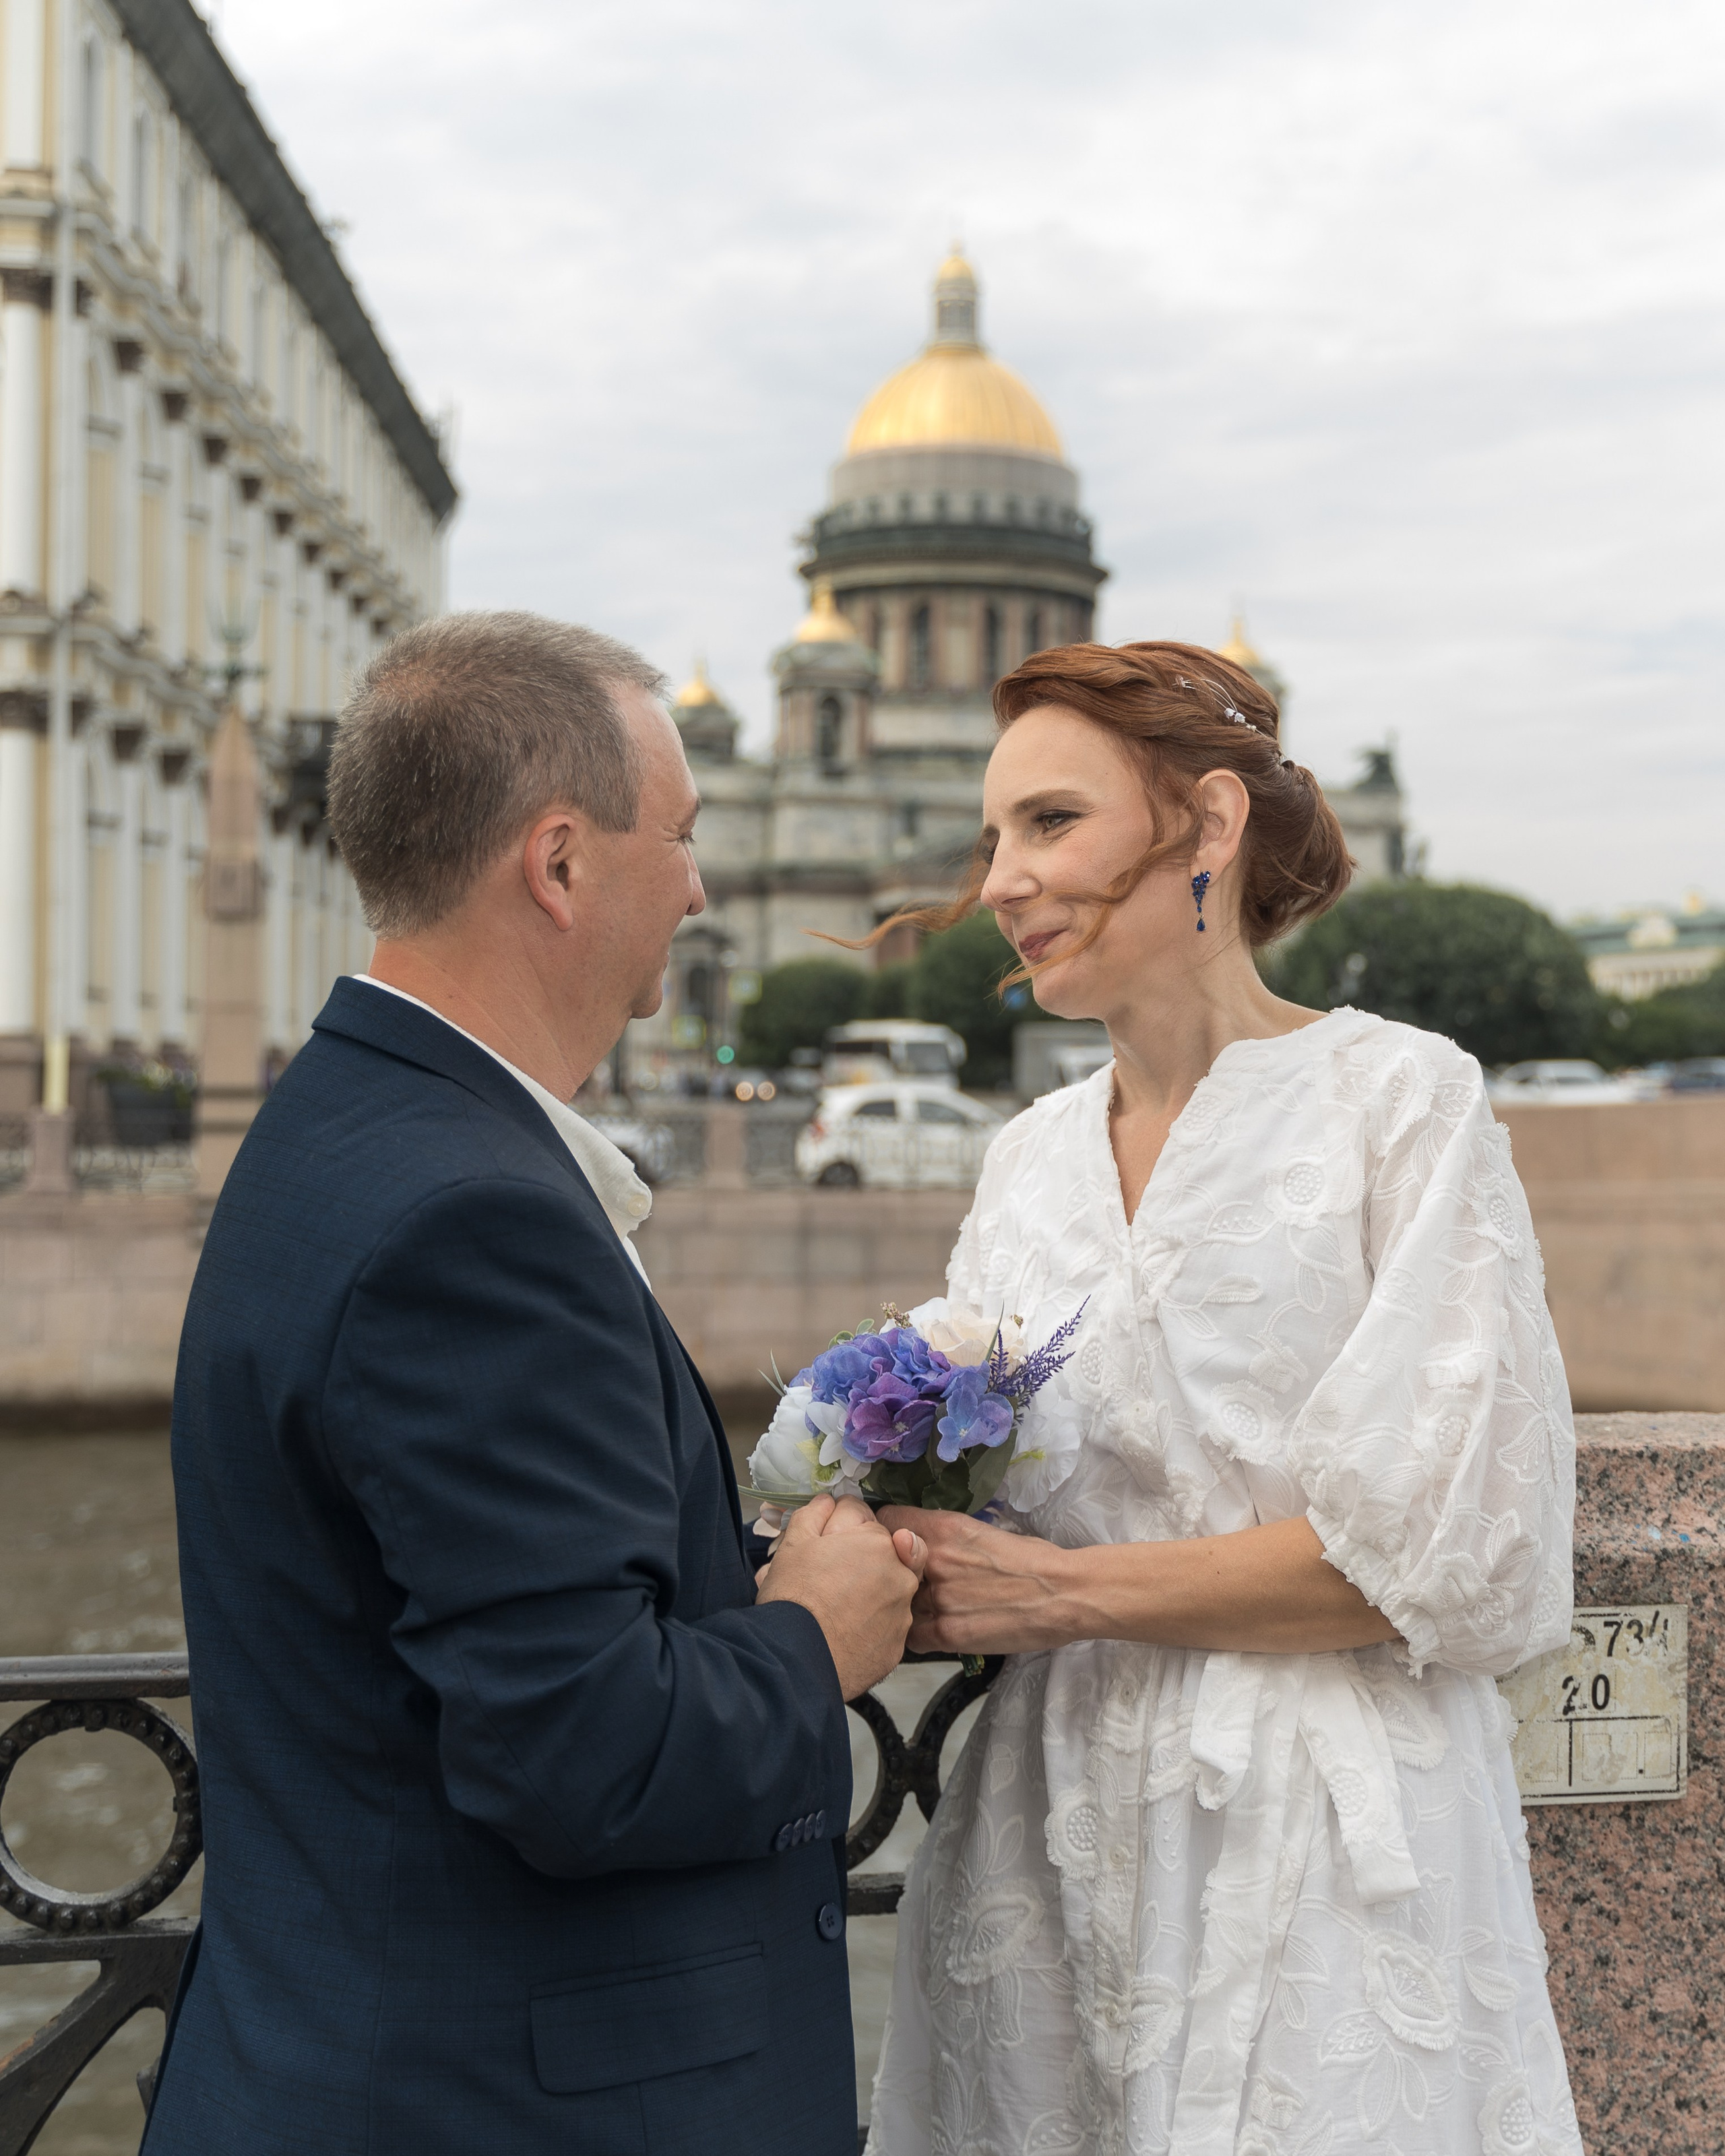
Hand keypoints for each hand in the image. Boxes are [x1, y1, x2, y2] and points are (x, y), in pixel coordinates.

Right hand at [757, 1495, 927, 1698]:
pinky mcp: (897, 1647)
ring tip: (833, 1613)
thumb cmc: (794, 1597)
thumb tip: (829, 1502)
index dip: (840, 1533)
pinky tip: (843, 1635)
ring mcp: (902, 1613)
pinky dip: (869, 1630)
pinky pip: (885, 1630)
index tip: (824, 1548)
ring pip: (886, 1595)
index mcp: (877, 1541)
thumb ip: (816, 1513)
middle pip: (881, 1558)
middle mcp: (900, 1574)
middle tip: (827, 1581)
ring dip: (867, 1597)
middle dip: (860, 1564)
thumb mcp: (795, 1543)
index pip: (863, 1523)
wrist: (797, 1658)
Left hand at [876, 1507, 1078, 1654]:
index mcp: (943, 1527)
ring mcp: (938, 1599)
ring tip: (922, 1608)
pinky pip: (911, 1637)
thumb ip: (945, 1538)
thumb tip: (921, 1543)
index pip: (886, 1522)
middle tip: (903, 1580)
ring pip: (895, 1603)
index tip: (891, 1543)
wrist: (1063, 1593)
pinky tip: (934, 1630)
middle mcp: (933, 1560)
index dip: (886, 1533)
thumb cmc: (1032, 1558)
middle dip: (889, 1571)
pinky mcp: (947, 1634)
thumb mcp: (982, 1531)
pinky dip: (918, 1635)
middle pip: (884, 1563)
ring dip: (904, 1606)